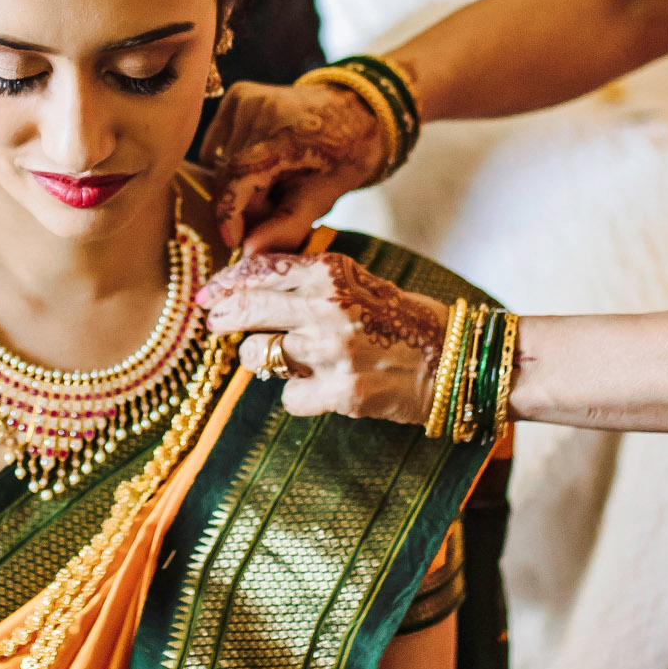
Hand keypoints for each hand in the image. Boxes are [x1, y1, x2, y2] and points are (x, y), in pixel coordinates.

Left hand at [197, 250, 445, 425]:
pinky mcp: (339, 393)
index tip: (210, 295)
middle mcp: (328, 307)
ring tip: (281, 361)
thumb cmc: (410, 321)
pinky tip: (317, 389)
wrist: (457, 362)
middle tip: (215, 325)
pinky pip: (287, 397)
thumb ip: (314, 282)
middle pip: (248, 309)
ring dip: (261, 360)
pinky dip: (296, 395)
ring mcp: (331, 352)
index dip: (227, 284)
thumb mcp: (363, 284)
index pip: (261, 271)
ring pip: (258, 355)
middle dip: (224, 319)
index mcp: (333, 274)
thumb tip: (253, 283)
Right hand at [202, 78, 386, 251]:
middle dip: (245, 203)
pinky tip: (261, 165)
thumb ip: (286, 226)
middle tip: (273, 210)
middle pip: (230, 175)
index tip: (235, 242)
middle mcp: (260, 109)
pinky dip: (232, 162)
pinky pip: (218, 144)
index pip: (237, 180)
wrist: (357, 110)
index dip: (230, 216)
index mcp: (287, 134)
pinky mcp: (237, 95)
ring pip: (221, 162)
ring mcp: (245, 98)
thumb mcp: (324, 197)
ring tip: (273, 186)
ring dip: (240, 184)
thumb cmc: (345, 156)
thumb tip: (249, 252)